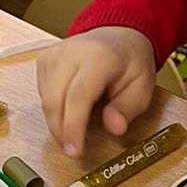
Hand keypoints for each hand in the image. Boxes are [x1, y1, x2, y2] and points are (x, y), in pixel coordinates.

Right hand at [38, 27, 157, 157]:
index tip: (75, 151)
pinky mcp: (44, 60)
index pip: (78, 95)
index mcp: (99, 57)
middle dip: (62, 131)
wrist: (119, 35)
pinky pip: (43, 95)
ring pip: (46, 100)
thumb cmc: (130, 63)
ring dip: (59, 122)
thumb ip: (128, 109)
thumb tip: (114, 127)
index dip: (73, 127)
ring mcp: (54, 54)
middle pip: (55, 100)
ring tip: (80, 124)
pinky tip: (71, 107)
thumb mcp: (142, 88)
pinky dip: (55, 109)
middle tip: (75, 150)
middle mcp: (72, 52)